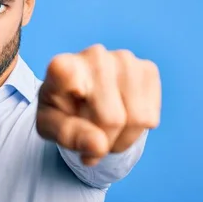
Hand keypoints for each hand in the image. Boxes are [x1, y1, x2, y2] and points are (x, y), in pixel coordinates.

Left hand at [36, 44, 160, 165]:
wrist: (80, 97)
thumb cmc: (62, 110)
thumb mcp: (51, 127)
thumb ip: (69, 136)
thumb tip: (100, 146)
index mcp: (62, 66)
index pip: (66, 75)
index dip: (74, 102)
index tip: (73, 111)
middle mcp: (94, 55)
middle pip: (111, 118)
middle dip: (104, 140)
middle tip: (91, 138)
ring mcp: (125, 59)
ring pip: (137, 119)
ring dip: (122, 139)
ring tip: (105, 131)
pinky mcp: (147, 68)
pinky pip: (151, 116)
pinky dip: (137, 130)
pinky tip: (122, 118)